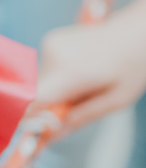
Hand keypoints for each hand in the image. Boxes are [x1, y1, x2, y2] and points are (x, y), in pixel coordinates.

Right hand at [31, 10, 145, 132]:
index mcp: (72, 72)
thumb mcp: (116, 101)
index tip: (39, 131)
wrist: (137, 31)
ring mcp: (50, 43)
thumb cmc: (134, 66)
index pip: (34, 100)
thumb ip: (82, 118)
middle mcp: (55, 55)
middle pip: (38, 92)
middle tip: (78, 104)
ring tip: (87, 81)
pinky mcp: (50, 39)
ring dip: (58, 89)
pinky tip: (82, 68)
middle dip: (52, 104)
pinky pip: (47, 68)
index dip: (31, 118)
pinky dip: (60, 75)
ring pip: (42, 81)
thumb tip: (53, 135)